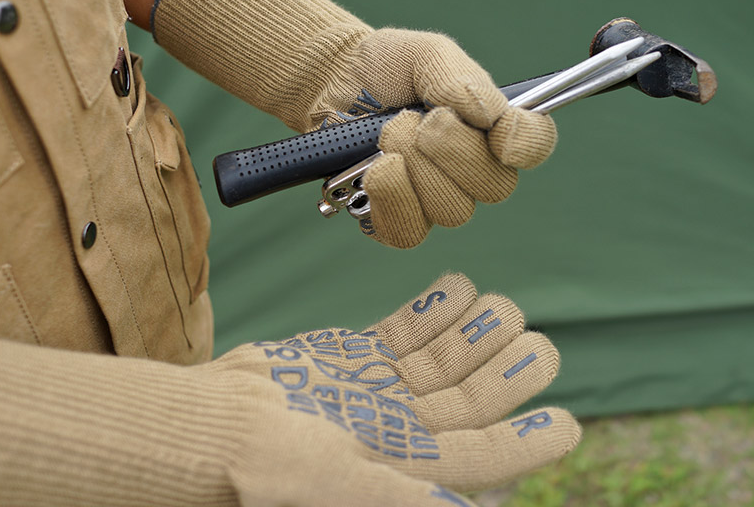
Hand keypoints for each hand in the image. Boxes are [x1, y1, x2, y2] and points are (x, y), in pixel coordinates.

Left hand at [150, 0, 555, 247]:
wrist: (320, 79)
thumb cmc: (377, 61)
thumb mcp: (424, 54)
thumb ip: (463, 81)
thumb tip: (500, 119)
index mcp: (484, 131)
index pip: (531, 151)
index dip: (523, 144)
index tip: (495, 124)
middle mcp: (463, 172)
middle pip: (487, 188)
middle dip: (444, 151)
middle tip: (404, 120)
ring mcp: (424, 199)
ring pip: (445, 214)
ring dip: (410, 174)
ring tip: (378, 141)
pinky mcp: (383, 218)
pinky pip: (399, 233)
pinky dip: (383, 204)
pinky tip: (367, 178)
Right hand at [209, 273, 579, 504]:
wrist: (207, 423)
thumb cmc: (264, 461)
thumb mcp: (338, 483)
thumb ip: (403, 495)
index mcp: (399, 467)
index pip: (477, 456)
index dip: (524, 443)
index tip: (566, 424)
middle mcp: (393, 429)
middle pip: (465, 401)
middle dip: (505, 374)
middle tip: (540, 346)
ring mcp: (373, 389)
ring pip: (439, 361)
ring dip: (475, 334)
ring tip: (506, 308)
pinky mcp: (349, 358)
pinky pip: (401, 332)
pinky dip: (431, 311)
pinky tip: (459, 288)